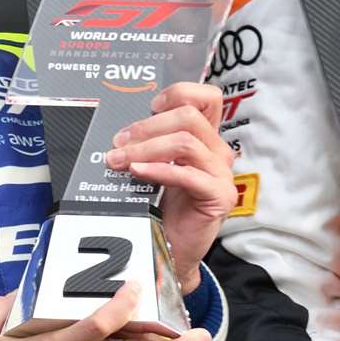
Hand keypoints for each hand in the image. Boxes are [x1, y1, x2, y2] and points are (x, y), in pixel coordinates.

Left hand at [103, 81, 232, 293]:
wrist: (169, 246)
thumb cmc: (160, 205)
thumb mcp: (153, 165)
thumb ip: (148, 144)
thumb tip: (118, 129)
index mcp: (204, 138)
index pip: (207, 98)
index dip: (179, 94)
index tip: (150, 106)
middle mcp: (217, 151)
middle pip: (188, 117)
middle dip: (147, 126)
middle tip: (118, 142)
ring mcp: (221, 174)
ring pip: (186, 142)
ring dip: (146, 148)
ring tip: (119, 160)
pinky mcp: (219, 196)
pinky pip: (188, 174)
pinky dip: (158, 169)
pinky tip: (137, 172)